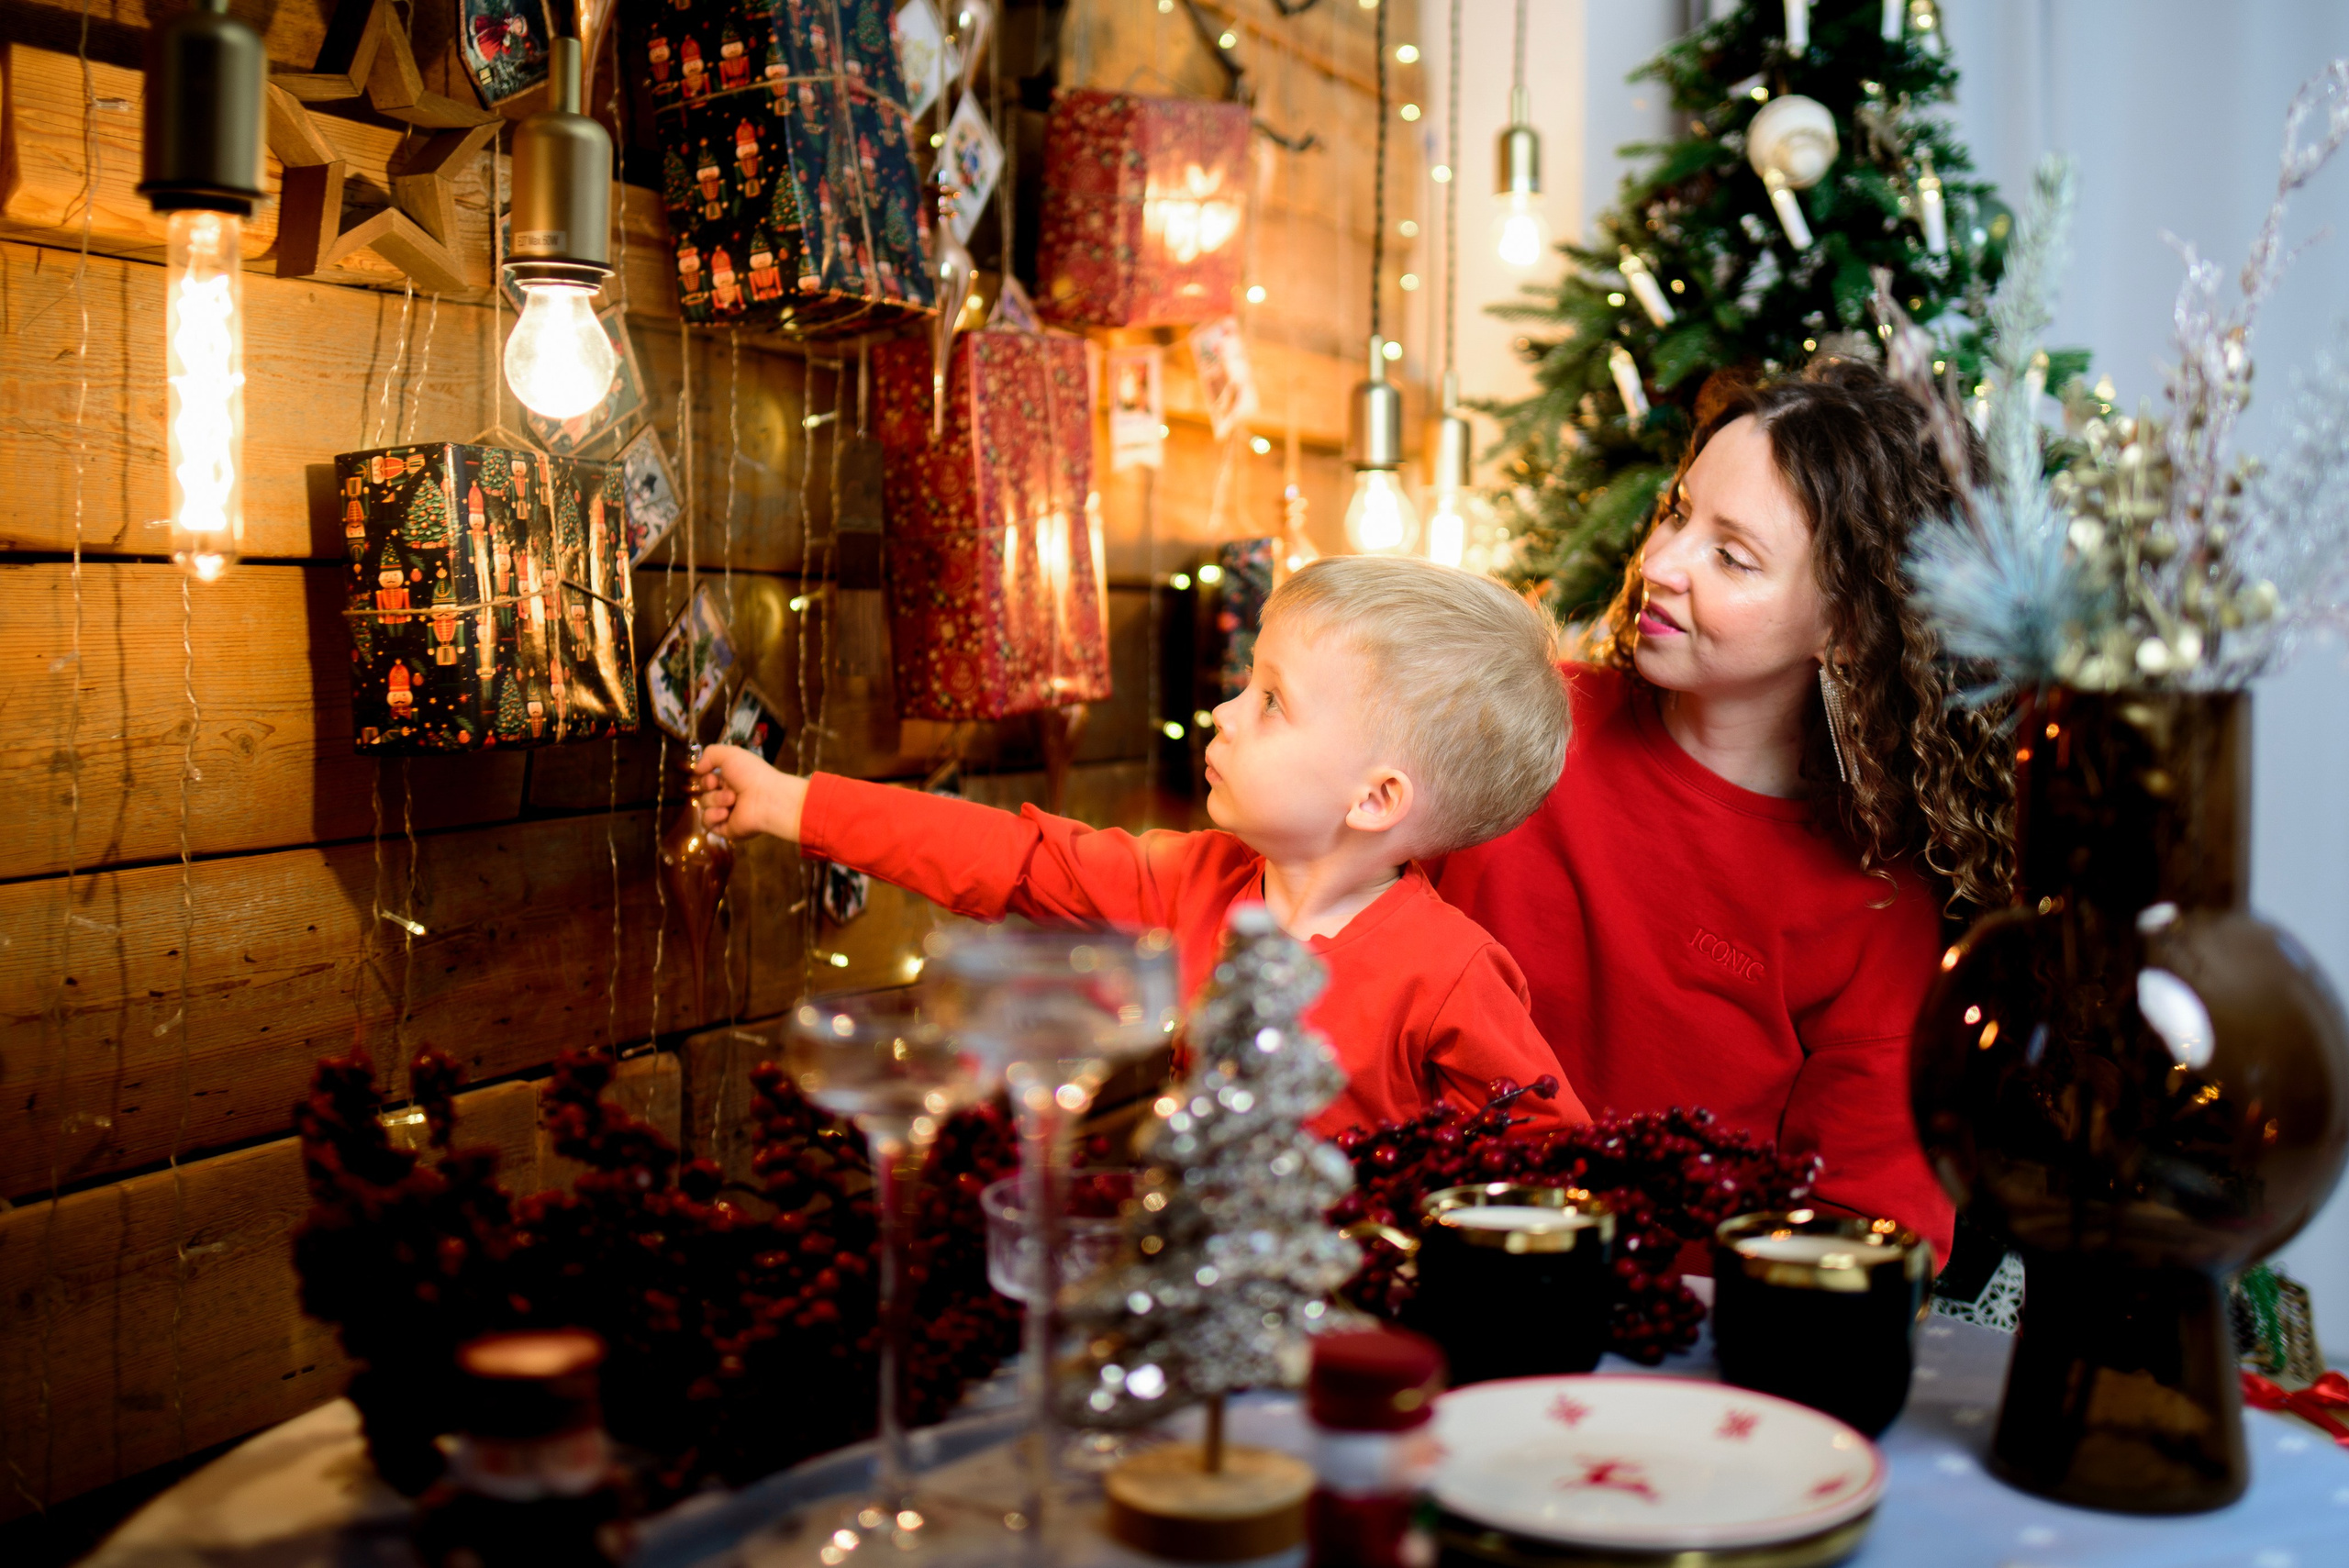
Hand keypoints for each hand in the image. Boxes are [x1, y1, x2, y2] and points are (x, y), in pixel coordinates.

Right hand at [690, 745, 809, 842]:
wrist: (766, 798)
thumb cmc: (751, 774)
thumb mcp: (730, 754)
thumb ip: (710, 754)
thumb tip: (697, 769)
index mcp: (731, 780)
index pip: (707, 780)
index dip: (706, 778)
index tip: (713, 776)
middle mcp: (728, 795)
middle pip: (704, 791)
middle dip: (711, 787)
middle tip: (728, 787)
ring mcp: (727, 813)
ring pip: (704, 805)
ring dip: (716, 800)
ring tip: (733, 800)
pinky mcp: (725, 829)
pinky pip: (707, 822)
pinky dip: (713, 816)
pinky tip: (726, 813)